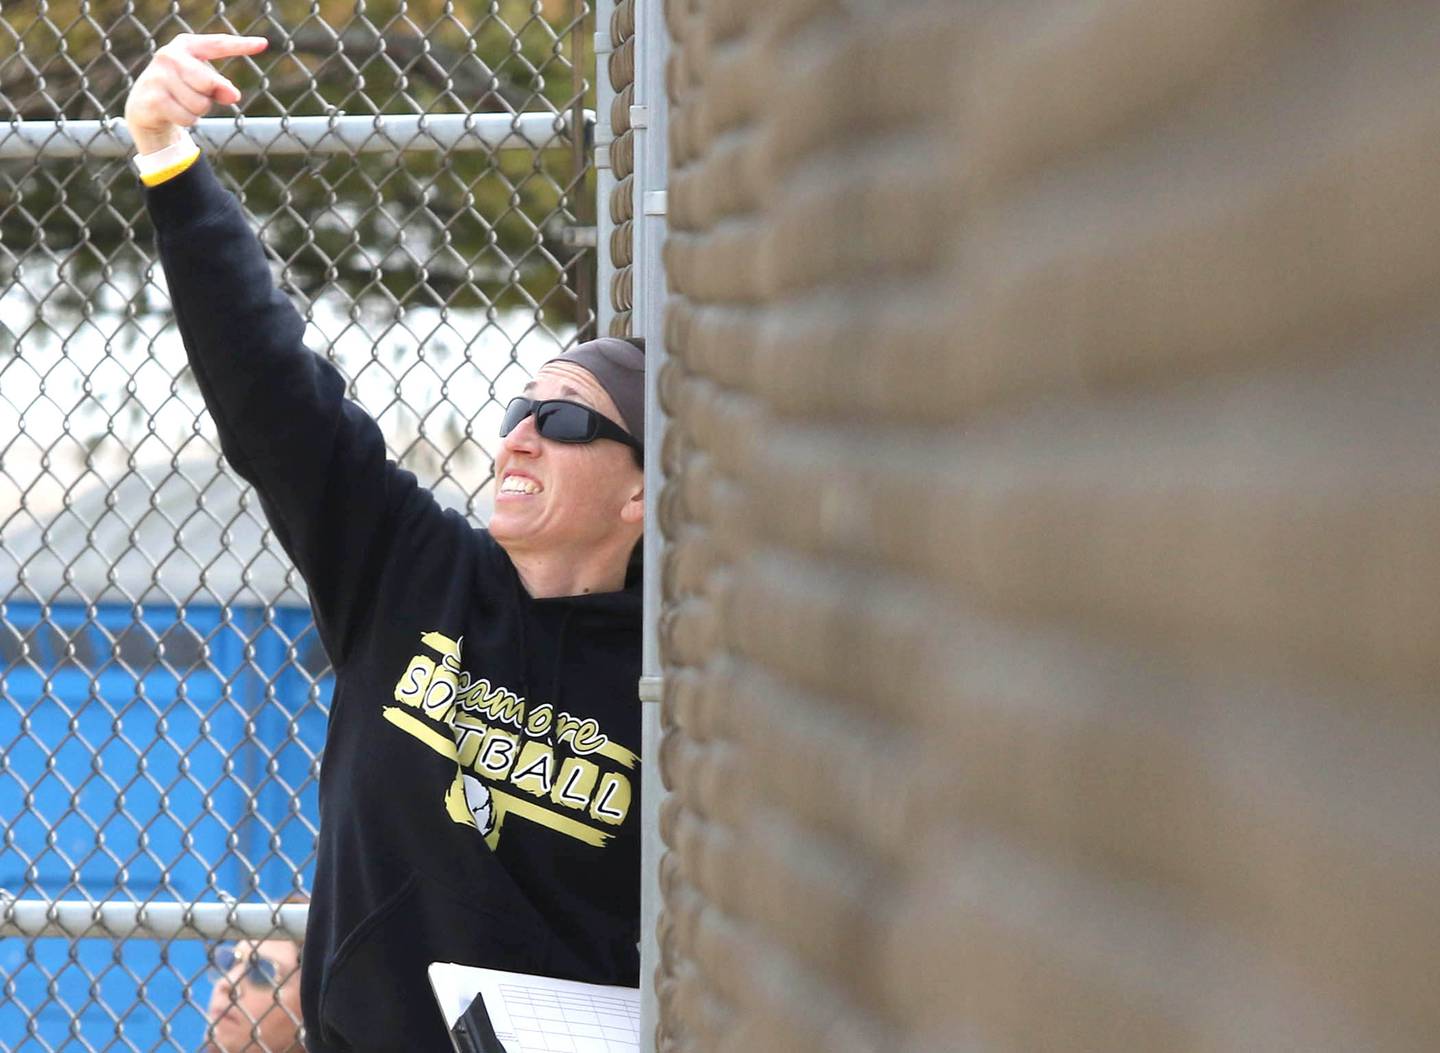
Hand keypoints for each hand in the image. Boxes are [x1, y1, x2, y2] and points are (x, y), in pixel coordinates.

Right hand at [124, 33, 268, 154]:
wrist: (145, 107)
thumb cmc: (182, 91)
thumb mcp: (204, 86)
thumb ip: (222, 88)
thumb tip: (233, 95)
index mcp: (186, 45)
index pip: (217, 45)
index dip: (240, 45)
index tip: (263, 44)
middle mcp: (169, 55)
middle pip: (210, 82)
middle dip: (211, 96)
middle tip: (198, 96)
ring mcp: (158, 76)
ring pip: (200, 104)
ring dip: (198, 111)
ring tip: (183, 103)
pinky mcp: (153, 98)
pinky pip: (188, 118)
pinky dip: (188, 121)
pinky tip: (173, 113)